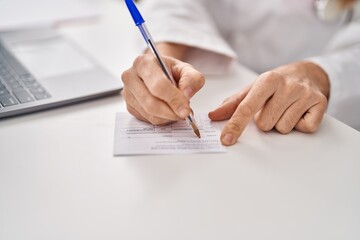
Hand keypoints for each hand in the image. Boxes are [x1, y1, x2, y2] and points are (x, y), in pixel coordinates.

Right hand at [121, 54, 204, 124]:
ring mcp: (127, 93)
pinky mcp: (129, 106)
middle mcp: (130, 77)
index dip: (174, 99)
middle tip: (185, 114)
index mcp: (143, 62)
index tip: (186, 109)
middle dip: (171, 112)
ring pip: (150, 114)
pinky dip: (162, 119)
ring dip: (168, 117)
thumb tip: (187, 94)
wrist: (159, 72)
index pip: (158, 85)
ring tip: (178, 110)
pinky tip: (168, 111)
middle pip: (151, 103)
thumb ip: (192, 79)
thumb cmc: (170, 70)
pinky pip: (148, 119)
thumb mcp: (186, 69)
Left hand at [209, 61, 329, 145]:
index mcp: (268, 80)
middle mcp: (288, 85)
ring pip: (283, 128)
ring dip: (281, 123)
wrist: (308, 73)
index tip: (226, 139)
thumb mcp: (253, 88)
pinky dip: (299, 125)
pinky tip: (299, 112)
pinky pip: (304, 128)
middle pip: (265, 124)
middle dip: (265, 121)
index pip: (246, 107)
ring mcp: (306, 94)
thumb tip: (213, 116)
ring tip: (286, 108)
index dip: (235, 125)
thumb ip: (233, 103)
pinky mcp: (321, 103)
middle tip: (272, 108)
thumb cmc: (276, 83)